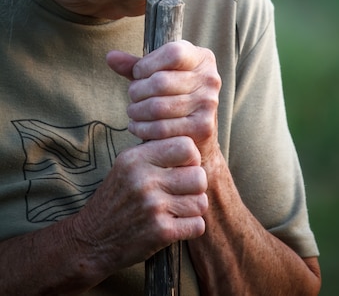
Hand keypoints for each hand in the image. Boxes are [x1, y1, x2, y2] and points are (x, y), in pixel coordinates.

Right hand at [71, 136, 207, 274]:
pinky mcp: (160, 232)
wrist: (91, 240)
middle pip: (199, 175)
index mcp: (136, 158)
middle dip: (196, 186)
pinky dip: (191, 227)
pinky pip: (197, 225)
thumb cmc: (116, 199)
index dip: (191, 158)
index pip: (186, 146)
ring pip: (201, 201)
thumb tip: (190, 144)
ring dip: (193, 208)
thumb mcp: (126, 166)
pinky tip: (176, 225)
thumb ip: (155, 152)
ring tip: (178, 209)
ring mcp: (153, 206)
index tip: (183, 168)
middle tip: (183, 192)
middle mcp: (144, 179)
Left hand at [106, 41, 220, 162]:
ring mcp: (208, 103)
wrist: (197, 135)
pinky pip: (161, 127)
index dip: (148, 64)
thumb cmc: (174, 97)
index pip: (173, 53)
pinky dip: (142, 128)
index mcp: (202, 58)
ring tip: (133, 111)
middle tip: (132, 97)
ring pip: (158, 106)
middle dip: (137, 90)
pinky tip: (137, 126)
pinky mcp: (203, 127)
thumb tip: (110, 56)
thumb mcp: (158, 75)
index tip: (139, 74)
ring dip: (137, 110)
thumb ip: (136, 65)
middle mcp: (210, 79)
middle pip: (161, 81)